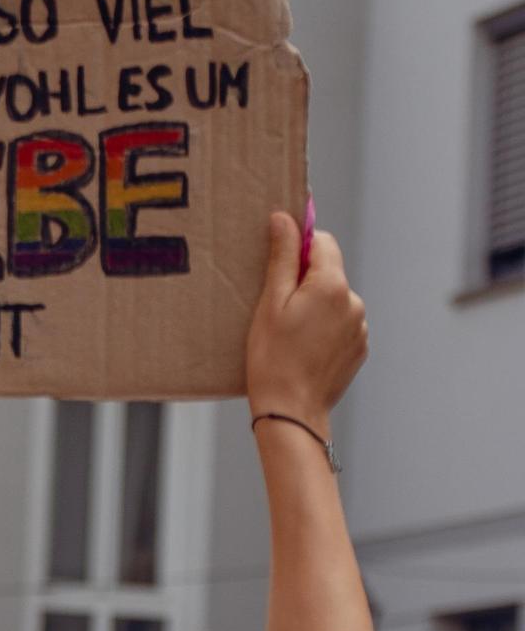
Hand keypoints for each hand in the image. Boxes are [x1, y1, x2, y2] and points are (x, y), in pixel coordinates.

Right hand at [245, 212, 367, 431]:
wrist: (291, 412)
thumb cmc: (272, 357)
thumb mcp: (270, 302)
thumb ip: (282, 257)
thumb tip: (285, 219)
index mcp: (332, 285)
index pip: (323, 241)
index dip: (299, 247)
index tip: (278, 267)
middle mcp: (354, 302)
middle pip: (330, 272)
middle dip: (305, 281)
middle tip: (277, 309)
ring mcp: (360, 327)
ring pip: (336, 300)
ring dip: (316, 306)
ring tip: (291, 334)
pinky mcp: (360, 348)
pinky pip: (342, 324)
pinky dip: (324, 328)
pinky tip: (304, 348)